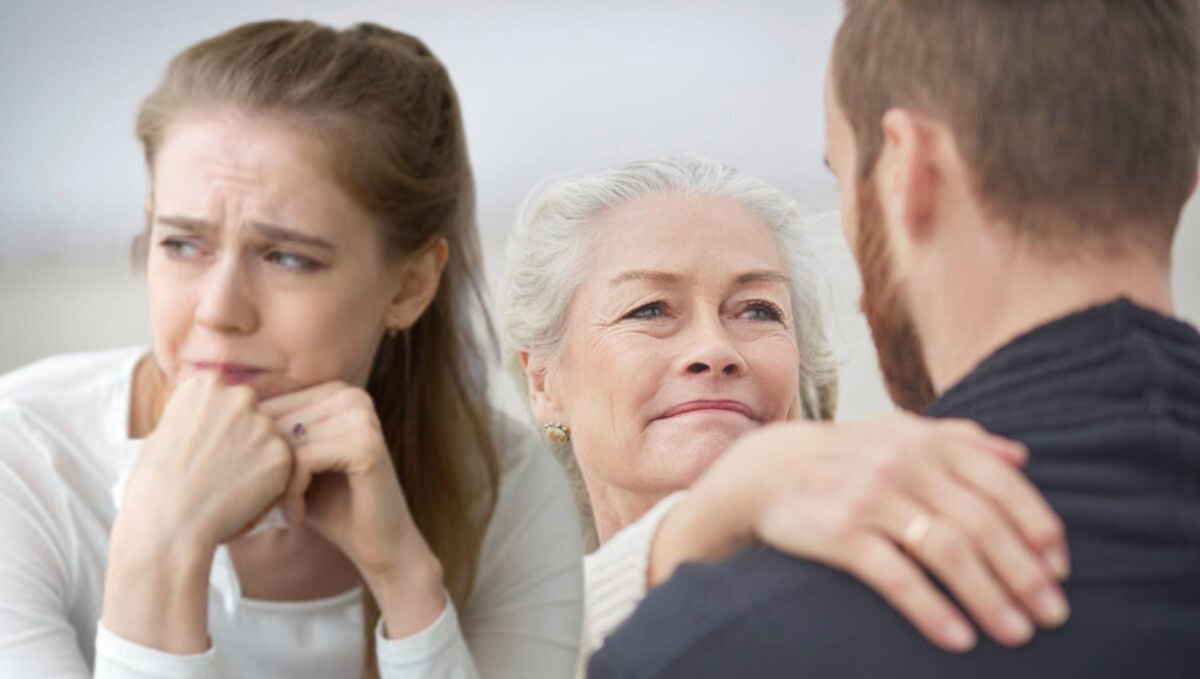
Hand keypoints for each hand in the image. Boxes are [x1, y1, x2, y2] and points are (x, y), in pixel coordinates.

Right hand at [120, 371, 292, 551]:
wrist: (168, 521)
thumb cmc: (154, 484)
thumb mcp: (164, 431)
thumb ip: (196, 416)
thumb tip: (210, 417)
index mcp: (204, 384)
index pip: (224, 393)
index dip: (215, 422)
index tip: (202, 445)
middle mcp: (238, 395)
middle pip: (250, 411)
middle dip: (241, 434)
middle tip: (219, 466)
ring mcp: (263, 423)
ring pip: (268, 438)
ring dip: (257, 456)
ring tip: (227, 484)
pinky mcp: (282, 453)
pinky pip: (281, 464)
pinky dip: (268, 480)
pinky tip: (241, 494)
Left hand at [259, 382, 444, 637]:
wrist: (379, 544)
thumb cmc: (328, 505)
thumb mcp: (290, 464)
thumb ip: (264, 437)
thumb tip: (204, 416)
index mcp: (333, 391)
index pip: (268, 406)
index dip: (246, 449)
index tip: (237, 491)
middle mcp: (350, 394)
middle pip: (273, 422)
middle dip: (253, 469)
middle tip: (249, 510)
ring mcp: (361, 415)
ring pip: (282, 442)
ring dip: (270, 485)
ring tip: (271, 514)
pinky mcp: (366, 443)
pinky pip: (302, 459)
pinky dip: (290, 492)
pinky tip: (294, 516)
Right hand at [653, 413, 1069, 652]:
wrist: (767, 470)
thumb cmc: (849, 455)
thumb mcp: (902, 432)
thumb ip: (962, 439)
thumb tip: (1022, 456)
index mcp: (929, 441)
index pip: (1002, 484)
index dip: (1037, 528)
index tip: (1060, 570)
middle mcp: (905, 464)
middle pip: (982, 523)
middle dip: (1024, 574)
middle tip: (1053, 615)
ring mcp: (872, 498)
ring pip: (947, 552)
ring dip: (989, 598)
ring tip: (1017, 634)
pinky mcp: (841, 534)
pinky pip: (896, 577)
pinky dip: (932, 610)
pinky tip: (959, 639)